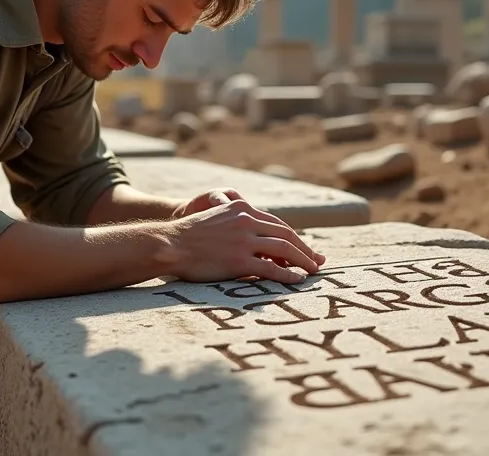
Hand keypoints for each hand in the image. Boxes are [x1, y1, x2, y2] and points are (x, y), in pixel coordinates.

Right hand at [156, 194, 326, 284]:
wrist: (170, 243)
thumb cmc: (189, 236)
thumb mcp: (217, 219)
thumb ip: (237, 224)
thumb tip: (255, 240)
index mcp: (242, 209)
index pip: (276, 223)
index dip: (295, 237)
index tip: (306, 247)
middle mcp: (247, 221)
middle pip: (286, 235)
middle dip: (305, 249)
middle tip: (318, 260)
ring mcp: (244, 241)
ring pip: (284, 250)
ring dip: (303, 261)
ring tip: (312, 271)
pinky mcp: (239, 260)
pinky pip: (271, 268)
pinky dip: (288, 275)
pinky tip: (297, 280)